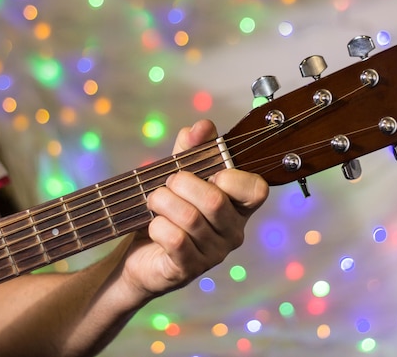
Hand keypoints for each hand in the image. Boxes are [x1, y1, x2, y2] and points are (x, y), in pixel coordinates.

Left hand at [120, 120, 268, 300]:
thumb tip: (202, 126)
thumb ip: (191, 150)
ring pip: (191, 218)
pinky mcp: (189, 269)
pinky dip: (157, 226)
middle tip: (168, 183)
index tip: (209, 173)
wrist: (140, 254)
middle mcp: (232, 232)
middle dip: (182, 184)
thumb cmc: (167, 211)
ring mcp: (213, 254)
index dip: (231, 176)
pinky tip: (153, 226)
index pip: (256, 190)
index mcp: (238, 206)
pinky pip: (175, 240)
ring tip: (154, 201)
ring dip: (163, 202)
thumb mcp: (178, 176)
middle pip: (215, 201)